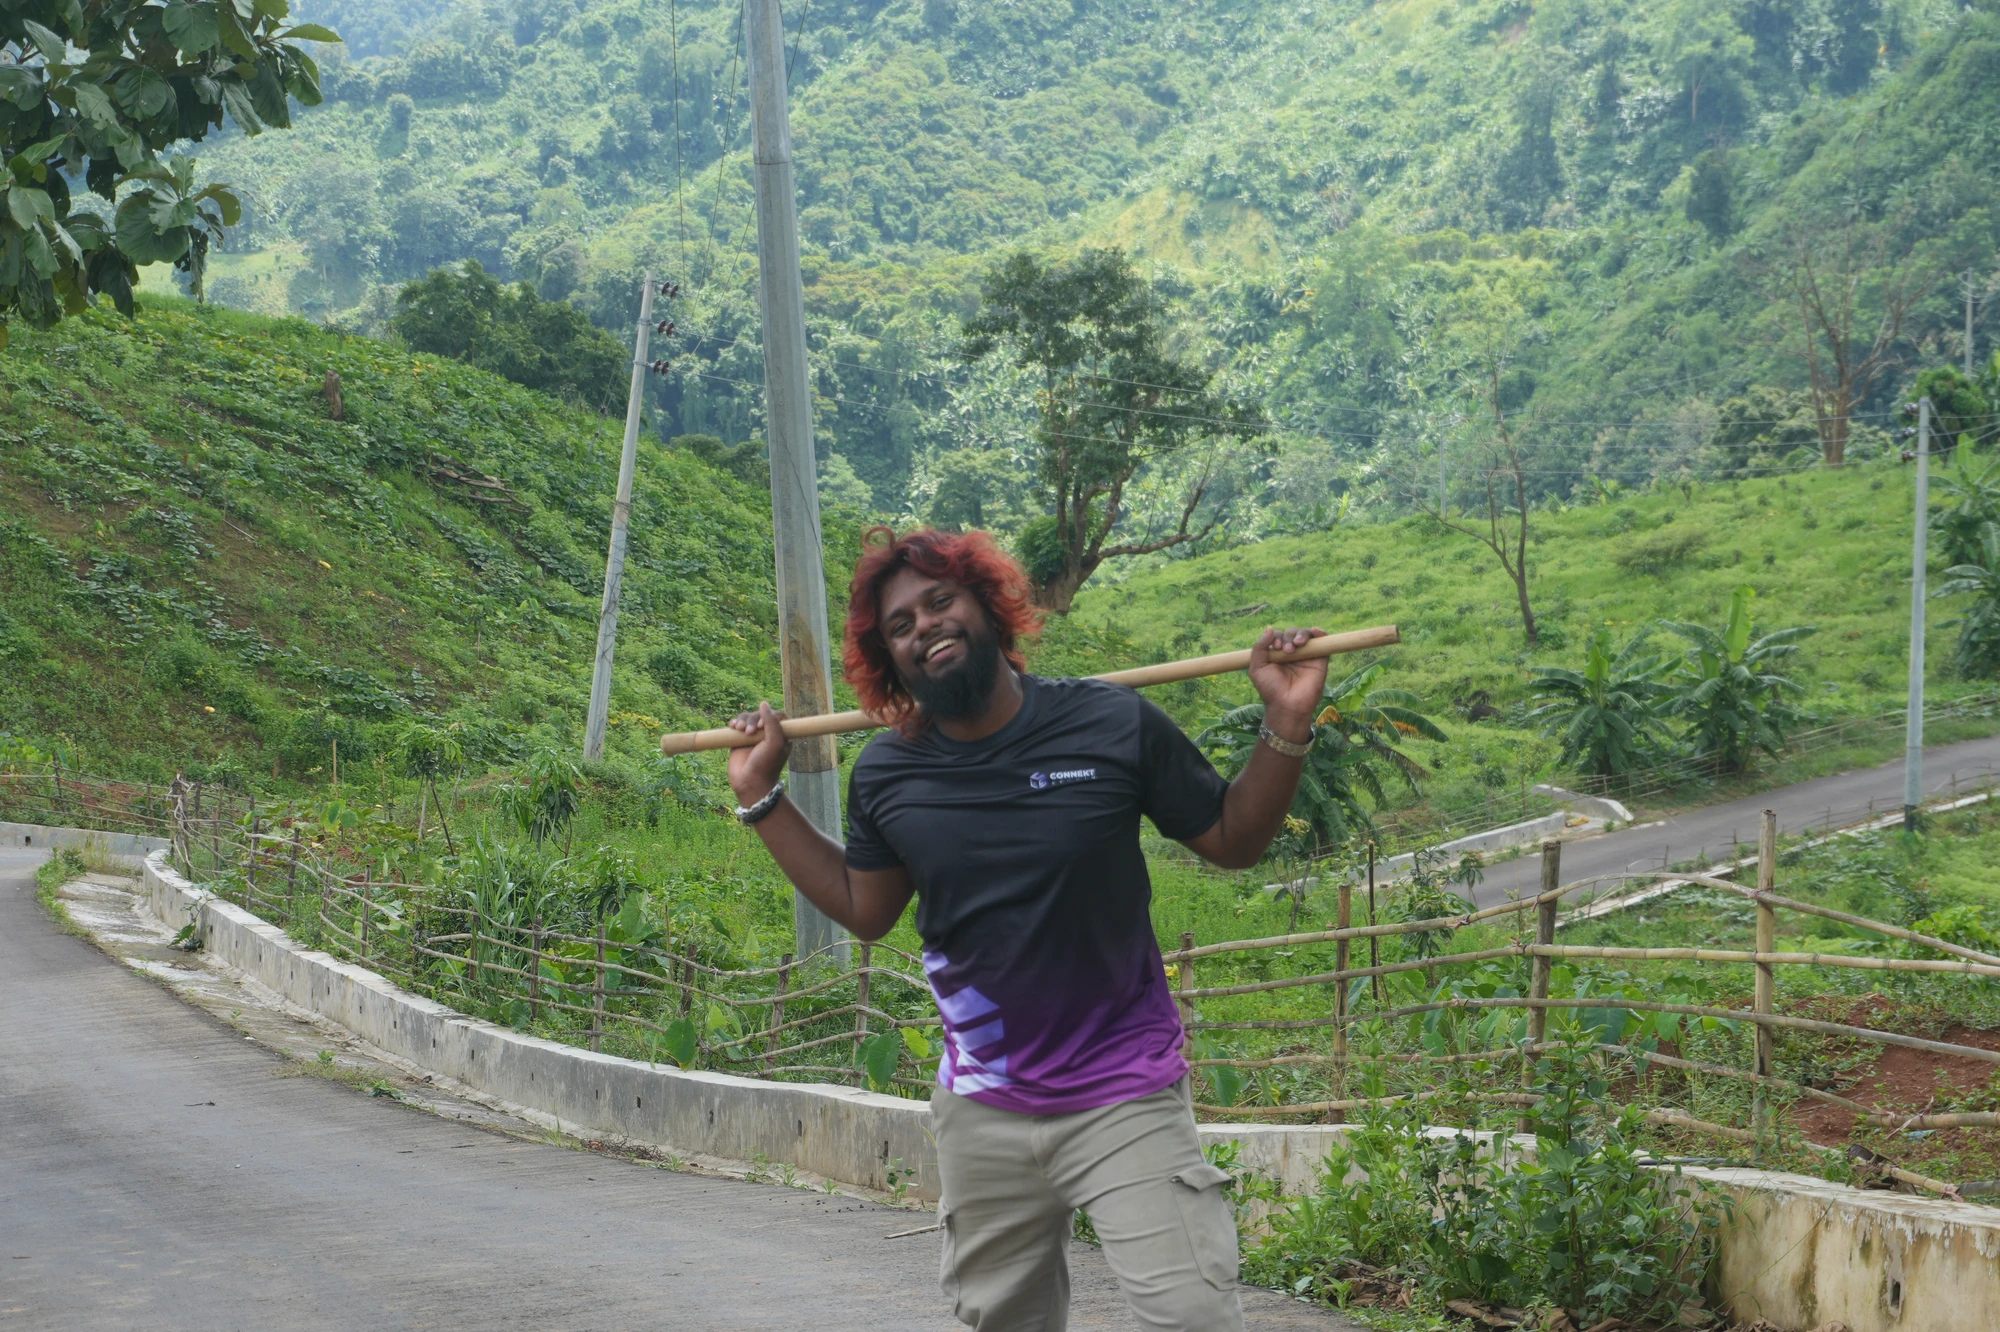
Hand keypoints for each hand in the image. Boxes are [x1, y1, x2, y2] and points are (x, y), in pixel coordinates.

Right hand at [727, 702, 791, 804]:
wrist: (750, 782)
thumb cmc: (766, 765)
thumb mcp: (775, 743)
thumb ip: (772, 723)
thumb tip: (763, 703)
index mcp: (781, 735)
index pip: (776, 716)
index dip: (768, 716)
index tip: (762, 726)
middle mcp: (767, 735)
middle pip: (760, 715)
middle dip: (753, 719)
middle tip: (750, 732)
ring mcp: (753, 737)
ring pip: (747, 718)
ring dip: (742, 721)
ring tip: (739, 730)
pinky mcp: (739, 740)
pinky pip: (737, 725)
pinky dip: (734, 723)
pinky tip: (732, 727)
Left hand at [1248, 627, 1327, 743]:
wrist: (1288, 705)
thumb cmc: (1271, 689)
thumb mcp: (1257, 668)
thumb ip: (1259, 647)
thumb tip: (1270, 628)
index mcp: (1278, 654)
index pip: (1279, 636)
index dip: (1278, 637)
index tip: (1276, 647)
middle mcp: (1293, 653)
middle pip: (1292, 633)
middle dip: (1289, 637)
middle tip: (1286, 650)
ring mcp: (1307, 656)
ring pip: (1306, 635)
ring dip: (1301, 634)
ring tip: (1297, 644)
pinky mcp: (1320, 660)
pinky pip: (1322, 642)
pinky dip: (1320, 633)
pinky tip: (1315, 632)